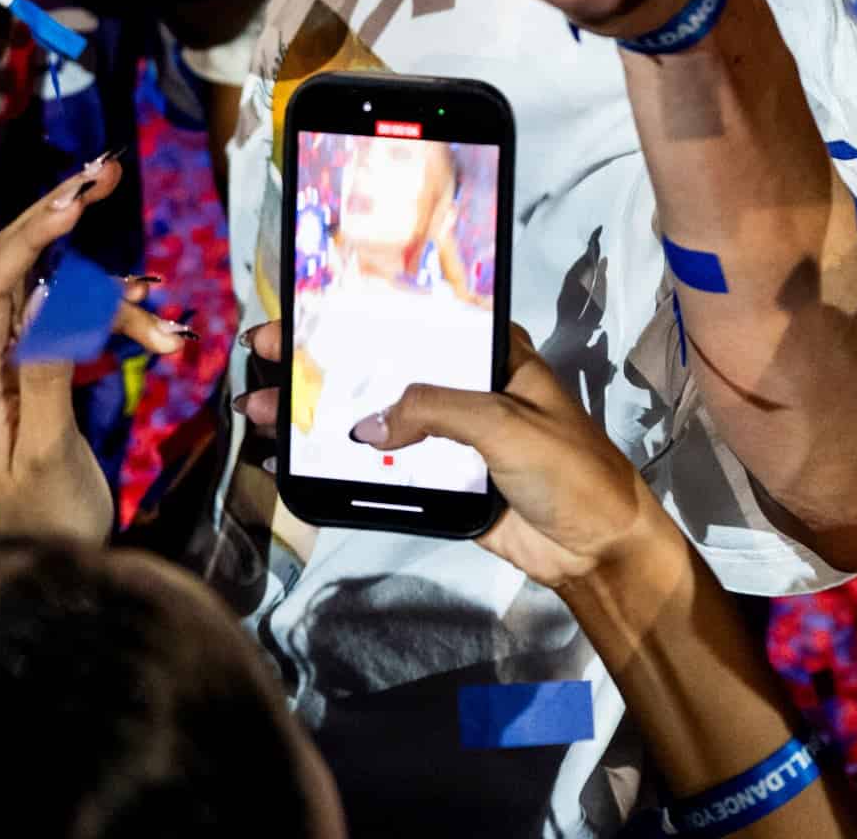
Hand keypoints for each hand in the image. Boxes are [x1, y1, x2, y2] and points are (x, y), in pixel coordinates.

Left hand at [0, 157, 189, 540]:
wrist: (53, 571)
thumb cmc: (49, 521)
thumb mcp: (50, 450)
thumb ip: (48, 370)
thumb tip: (52, 293)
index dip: (34, 232)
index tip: (81, 201)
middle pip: (16, 262)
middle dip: (60, 215)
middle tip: (107, 174)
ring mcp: (16, 360)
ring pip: (64, 294)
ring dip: (117, 300)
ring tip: (165, 333)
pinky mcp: (45, 368)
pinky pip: (81, 320)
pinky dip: (119, 317)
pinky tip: (155, 328)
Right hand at [241, 321, 667, 591]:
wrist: (595, 549)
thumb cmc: (568, 467)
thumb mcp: (505, 423)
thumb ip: (437, 411)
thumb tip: (368, 426)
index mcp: (487, 350)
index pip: (412, 318)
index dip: (355, 309)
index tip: (301, 307)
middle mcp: (460, 383)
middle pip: (379, 363)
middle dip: (318, 359)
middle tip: (261, 355)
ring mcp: (445, 432)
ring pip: (372, 414)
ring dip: (317, 412)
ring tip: (260, 411)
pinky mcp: (436, 479)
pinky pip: (380, 465)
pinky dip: (337, 460)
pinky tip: (293, 456)